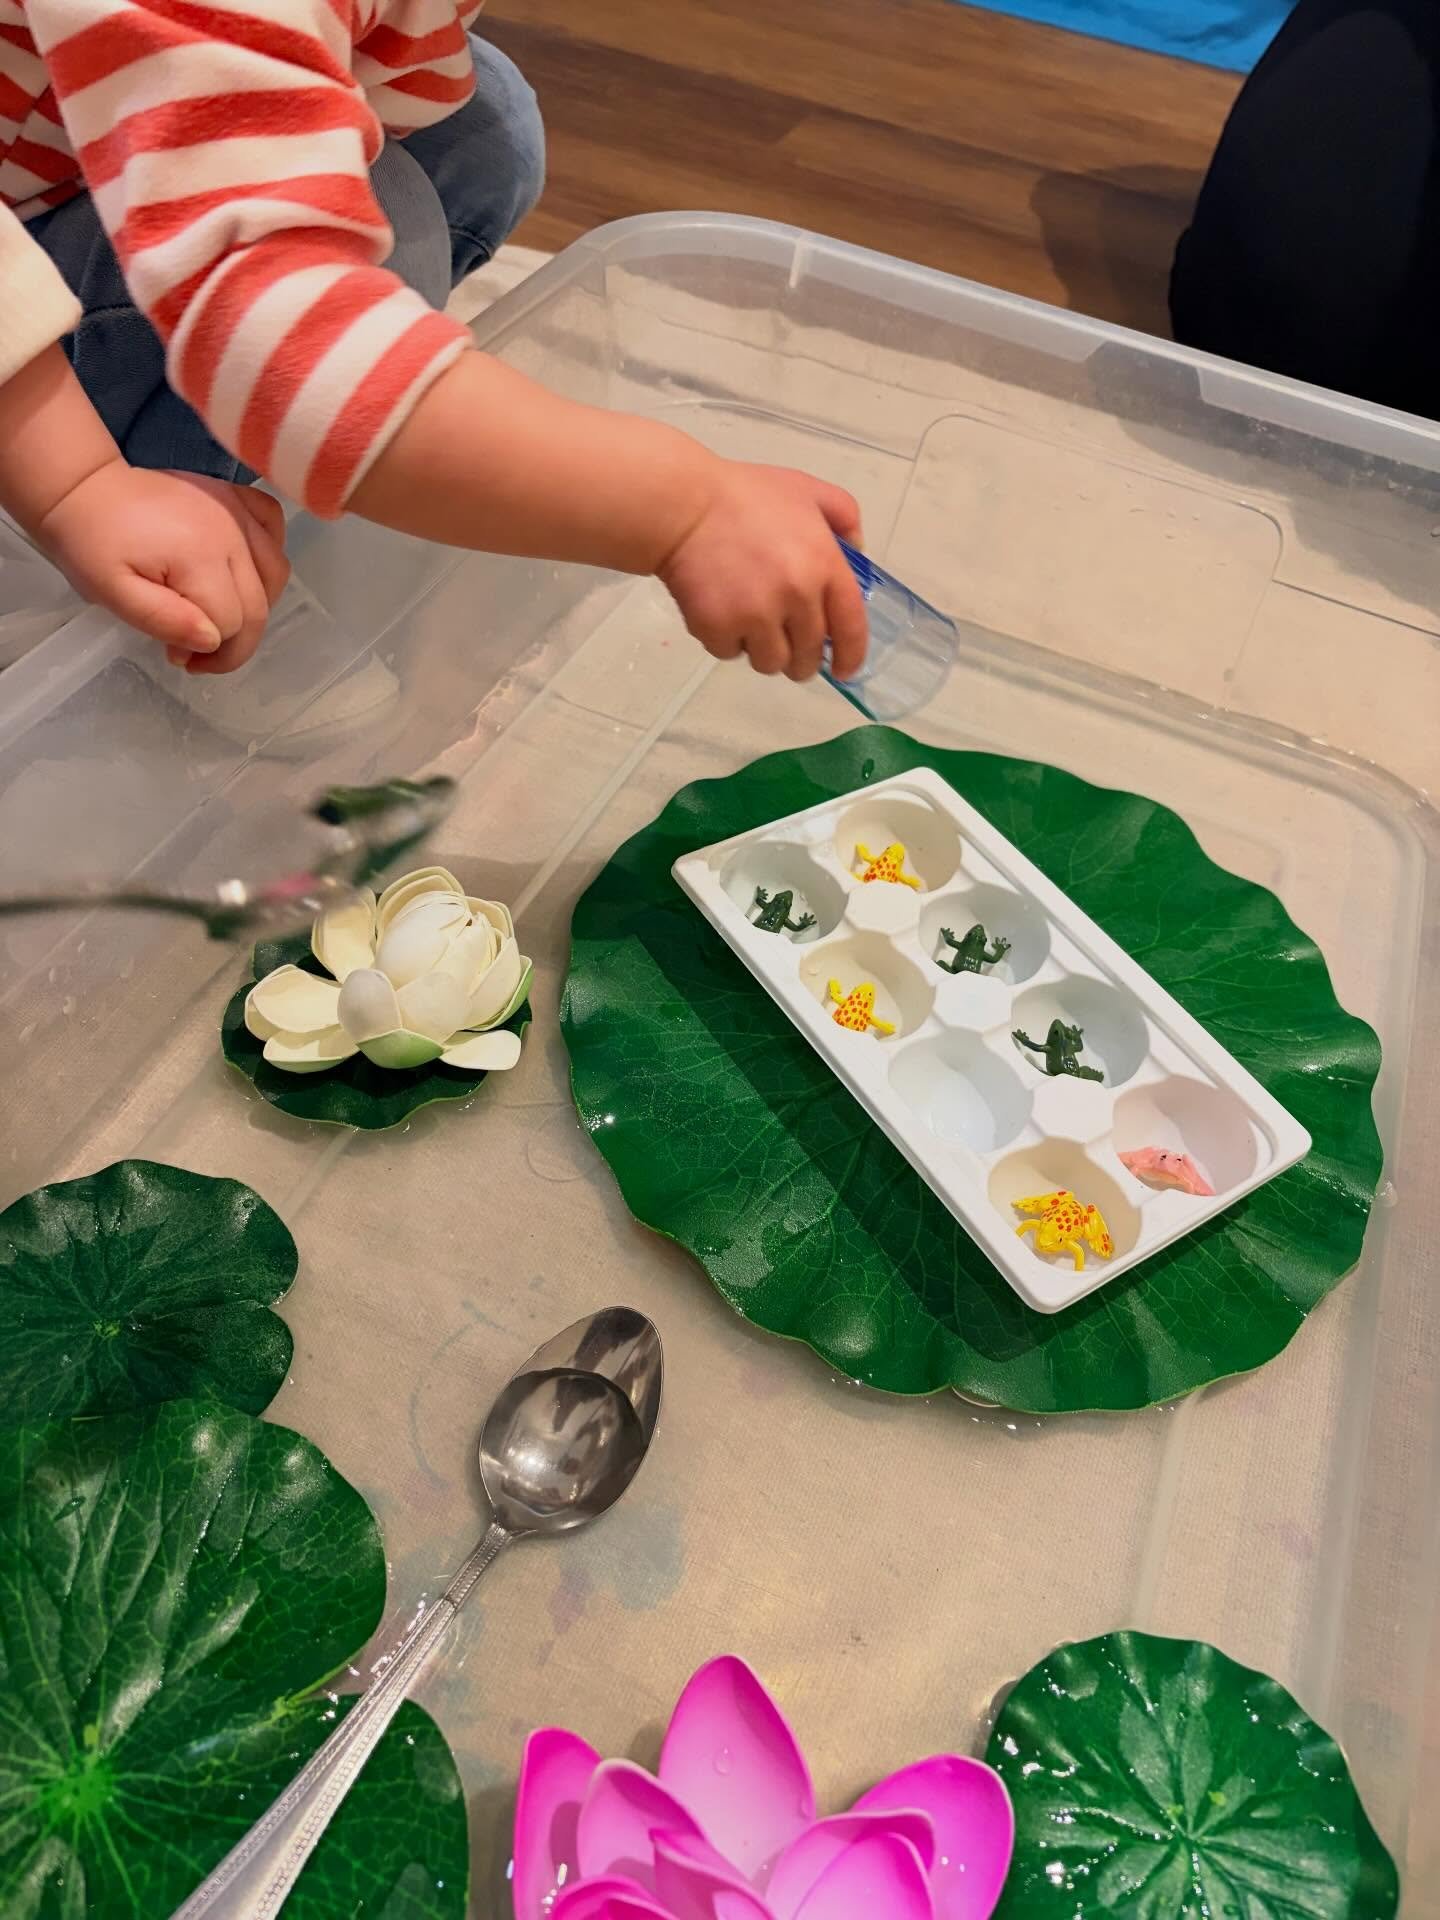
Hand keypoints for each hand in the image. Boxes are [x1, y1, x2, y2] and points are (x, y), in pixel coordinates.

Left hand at [36, 463, 289, 673]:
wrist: (83, 489)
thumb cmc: (91, 545)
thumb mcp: (112, 592)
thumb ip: (163, 619)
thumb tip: (212, 640)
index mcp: (199, 557)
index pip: (230, 623)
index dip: (211, 652)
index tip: (179, 659)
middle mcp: (230, 532)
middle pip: (257, 605)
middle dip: (235, 643)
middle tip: (197, 655)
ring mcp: (236, 509)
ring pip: (275, 572)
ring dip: (256, 606)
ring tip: (221, 618)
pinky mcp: (234, 495)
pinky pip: (272, 523)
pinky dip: (268, 552)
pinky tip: (246, 571)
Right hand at [657, 462, 867, 680]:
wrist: (682, 505)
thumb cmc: (745, 495)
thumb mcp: (807, 490)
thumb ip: (843, 515)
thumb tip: (857, 553)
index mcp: (824, 564)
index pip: (850, 628)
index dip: (851, 657)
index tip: (845, 671)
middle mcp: (796, 596)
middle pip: (808, 656)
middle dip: (801, 659)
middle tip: (788, 647)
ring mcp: (756, 615)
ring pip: (770, 663)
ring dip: (763, 651)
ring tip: (749, 622)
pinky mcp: (719, 628)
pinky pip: (730, 653)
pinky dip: (726, 640)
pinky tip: (719, 609)